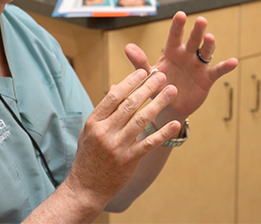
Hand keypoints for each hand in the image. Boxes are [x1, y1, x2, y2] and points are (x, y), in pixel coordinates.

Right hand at [61, 69, 181, 206]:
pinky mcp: (129, 160)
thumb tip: (117, 86)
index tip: (143, 71)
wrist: (85, 188)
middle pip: (130, 104)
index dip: (130, 82)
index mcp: (94, 122)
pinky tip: (174, 123)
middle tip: (162, 75)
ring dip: (158, 104)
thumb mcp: (89, 131)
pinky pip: (149, 143)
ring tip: (171, 91)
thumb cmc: (88, 157)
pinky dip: (163, 133)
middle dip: (148, 88)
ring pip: (141, 120)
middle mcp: (105, 132)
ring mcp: (117, 146)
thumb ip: (103, 110)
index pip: (114, 96)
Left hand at [124, 11, 238, 119]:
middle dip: (197, 31)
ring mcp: (198, 66)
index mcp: (171, 52)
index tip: (180, 14)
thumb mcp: (148, 75)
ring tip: (211, 38)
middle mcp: (187, 55)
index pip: (174, 36)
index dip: (178, 26)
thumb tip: (128, 47)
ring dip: (209, 45)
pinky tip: (233, 62)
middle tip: (201, 20)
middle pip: (193, 40)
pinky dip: (225, 66)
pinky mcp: (207, 78)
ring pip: (205, 52)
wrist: (169, 107)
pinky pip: (217, 71)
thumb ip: (140, 62)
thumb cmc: (158, 87)